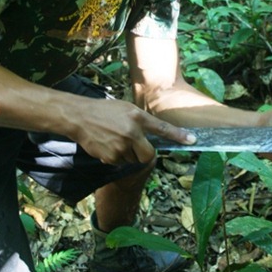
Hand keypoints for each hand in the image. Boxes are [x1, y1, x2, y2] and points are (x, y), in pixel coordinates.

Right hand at [70, 97, 196, 164]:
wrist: (79, 117)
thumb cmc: (104, 111)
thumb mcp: (126, 108)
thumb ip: (141, 121)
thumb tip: (156, 136)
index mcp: (137, 117)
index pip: (162, 128)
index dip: (178, 135)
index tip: (193, 140)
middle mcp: (131, 132)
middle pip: (148, 154)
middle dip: (145, 153)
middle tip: (135, 145)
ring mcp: (120, 146)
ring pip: (134, 160)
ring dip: (129, 154)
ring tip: (115, 139)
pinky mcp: (110, 157)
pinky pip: (121, 163)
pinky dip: (117, 157)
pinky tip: (108, 145)